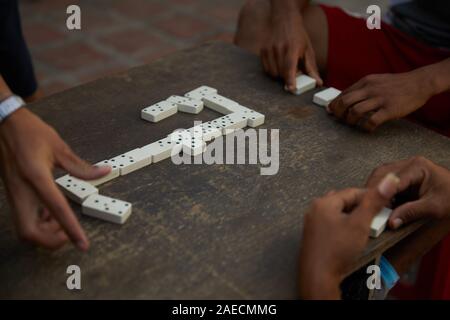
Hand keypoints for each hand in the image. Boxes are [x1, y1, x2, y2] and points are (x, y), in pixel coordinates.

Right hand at [0, 108, 109, 249]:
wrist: (3, 124)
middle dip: (50, 240)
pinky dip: (39, 222)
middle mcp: (21, 190)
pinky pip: (23, 218)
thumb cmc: (30, 132)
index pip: (57, 210)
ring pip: (24, 229)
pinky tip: (51, 213)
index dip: (70, 230)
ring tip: (60, 220)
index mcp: (36, 177)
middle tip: (68, 234)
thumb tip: (104, 172)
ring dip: (44, 232)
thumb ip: (81, 166)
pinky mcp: (13, 194)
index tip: (82, 244)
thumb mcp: (59, 147)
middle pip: (29, 232)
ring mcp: (14, 194)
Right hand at [261, 1, 321, 90]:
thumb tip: (318, 82)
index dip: (290, 79)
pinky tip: (279, 63)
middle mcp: (279, 48)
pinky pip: (266, 69)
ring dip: (280, 74)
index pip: (290, 67)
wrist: (284, 20)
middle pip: (281, 73)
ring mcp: (269, 49)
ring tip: (286, 66)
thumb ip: (311, 68)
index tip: (291, 88)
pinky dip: (273, 70)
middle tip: (295, 71)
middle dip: (288, 77)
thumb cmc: (298, 36)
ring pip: (273, 73)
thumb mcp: (308, 50)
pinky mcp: (263, 51)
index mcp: (292, 47)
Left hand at [299, 173, 398, 298]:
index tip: (384, 203)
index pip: (353, 192)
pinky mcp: (313, 235)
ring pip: (338, 213)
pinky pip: (331, 223)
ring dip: (352, 217)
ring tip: (365, 227)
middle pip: (344, 201)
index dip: (371, 197)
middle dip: (360, 207)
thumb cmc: (337, 250)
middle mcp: (315, 209)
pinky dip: (343, 225)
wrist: (319, 275)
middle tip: (375, 216)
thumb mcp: (361, 223)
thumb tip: (388, 180)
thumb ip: (374, 201)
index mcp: (324, 202)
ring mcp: (312, 222)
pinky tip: (351, 235)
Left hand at [328, 70, 433, 131]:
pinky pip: (372, 121)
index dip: (334, 104)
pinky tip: (368, 129)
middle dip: (338, 113)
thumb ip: (362, 89)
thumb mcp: (377, 80)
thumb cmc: (397, 84)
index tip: (331, 111)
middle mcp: (370, 89)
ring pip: (355, 111)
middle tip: (340, 119)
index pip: (343, 93)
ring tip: (353, 124)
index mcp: (366, 82)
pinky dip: (366, 127)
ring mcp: (380, 99)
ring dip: (350, 121)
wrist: (420, 83)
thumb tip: (346, 99)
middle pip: (345, 102)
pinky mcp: (389, 109)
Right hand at [366, 157, 449, 228]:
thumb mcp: (435, 207)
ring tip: (374, 207)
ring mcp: (406, 169)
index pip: (392, 179)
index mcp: (417, 166)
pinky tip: (381, 205)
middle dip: (373, 191)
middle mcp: (409, 164)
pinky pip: (386, 183)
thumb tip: (391, 221)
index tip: (372, 207)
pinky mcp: (404, 177)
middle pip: (381, 174)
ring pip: (381, 177)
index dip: (380, 194)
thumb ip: (411, 213)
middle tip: (368, 207)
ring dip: (376, 192)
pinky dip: (382, 194)